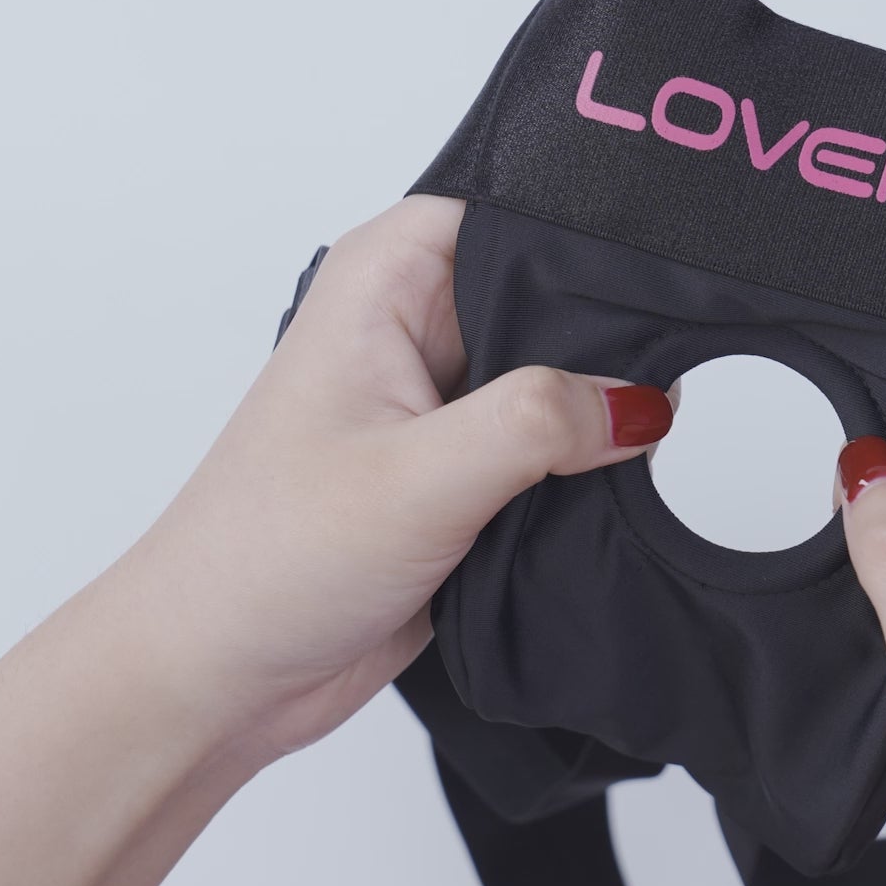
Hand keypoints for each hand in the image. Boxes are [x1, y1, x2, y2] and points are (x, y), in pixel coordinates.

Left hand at [131, 194, 674, 754]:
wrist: (221, 677)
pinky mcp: (469, 471)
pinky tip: (610, 491)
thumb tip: (639, 401)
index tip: (664, 280)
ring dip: (597, 416)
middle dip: (609, 337)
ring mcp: (446, 402)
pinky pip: (559, 448)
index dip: (589, 239)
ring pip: (566, 376)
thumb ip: (538, 422)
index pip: (517, 208)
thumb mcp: (418, 480)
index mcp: (386, 281)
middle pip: (556, 291)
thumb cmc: (262, 561)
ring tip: (628, 448)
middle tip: (657, 384)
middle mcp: (416, 328)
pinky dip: (587, 472)